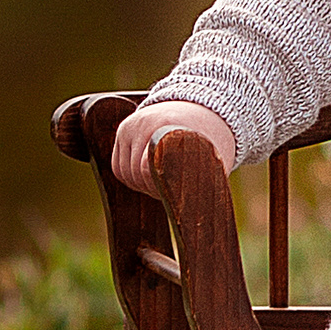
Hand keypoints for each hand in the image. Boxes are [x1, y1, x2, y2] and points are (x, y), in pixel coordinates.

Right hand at [110, 99, 237, 198]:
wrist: (202, 109)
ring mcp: (133, 124)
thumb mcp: (213, 162)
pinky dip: (131, 176)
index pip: (147, 168)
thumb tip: (196, 219)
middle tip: (171, 189)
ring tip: (163, 179)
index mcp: (170, 127)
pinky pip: (118, 166)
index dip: (160, 189)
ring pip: (124, 172)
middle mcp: (147, 122)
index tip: (173, 194)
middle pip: (136, 173)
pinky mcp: (124, 129)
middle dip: (152, 188)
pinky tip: (150, 173)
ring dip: (140, 184)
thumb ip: (203, 184)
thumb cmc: (211, 142)